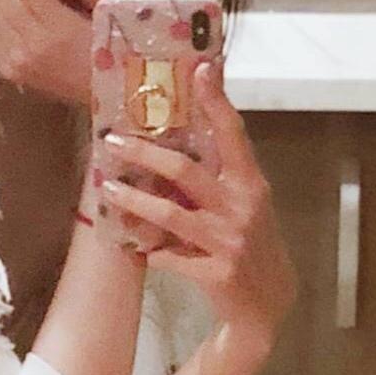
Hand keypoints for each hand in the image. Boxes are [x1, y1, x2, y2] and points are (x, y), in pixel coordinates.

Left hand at [95, 56, 296, 348]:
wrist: (268, 306)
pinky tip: (141, 249)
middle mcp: (242, 208)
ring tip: (107, 190)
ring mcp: (228, 242)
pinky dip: (152, 252)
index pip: (233, 134)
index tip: (201, 67)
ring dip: (133, 200)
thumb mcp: (247, 205)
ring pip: (169, 213)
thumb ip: (222, 177)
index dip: (217, 100)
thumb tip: (177, 143)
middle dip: (144, 153)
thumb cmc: (251, 246)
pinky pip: (169, 257)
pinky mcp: (215, 274)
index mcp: (251, 184)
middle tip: (112, 141)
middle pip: (185, 170)